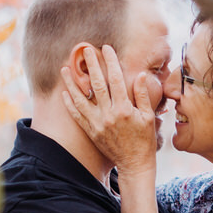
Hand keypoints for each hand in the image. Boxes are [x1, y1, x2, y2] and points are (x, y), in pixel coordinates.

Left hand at [60, 45, 157, 174]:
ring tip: (64, 68)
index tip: (106, 48)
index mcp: (125, 109)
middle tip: (85, 49)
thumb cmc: (145, 140)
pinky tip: (65, 93)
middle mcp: (109, 114)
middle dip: (91, 65)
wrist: (134, 164)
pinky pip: (77, 115)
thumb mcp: (148, 117)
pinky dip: (70, 104)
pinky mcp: (91, 132)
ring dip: (72, 83)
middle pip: (97, 84)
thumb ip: (142, 95)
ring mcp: (98, 124)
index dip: (111, 62)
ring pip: (81, 99)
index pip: (116, 79)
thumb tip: (139, 74)